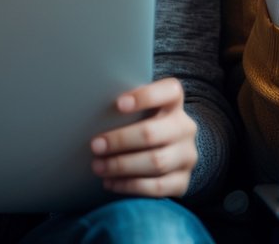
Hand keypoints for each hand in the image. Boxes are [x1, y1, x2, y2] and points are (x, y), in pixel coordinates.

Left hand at [90, 78, 196, 196]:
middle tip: (95, 145)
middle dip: (120, 140)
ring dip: (121, 166)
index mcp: (174, 103)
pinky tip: (110, 182)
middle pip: (153, 132)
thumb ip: (126, 108)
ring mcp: (186, 156)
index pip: (169, 91)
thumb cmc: (142, 126)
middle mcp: (185, 128)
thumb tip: (92, 109)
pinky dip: (130, 185)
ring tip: (98, 166)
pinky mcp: (182, 182)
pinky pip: (156, 187)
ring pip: (155, 162)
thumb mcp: (140, 112)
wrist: (167, 154)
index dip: (145, 96)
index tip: (118, 104)